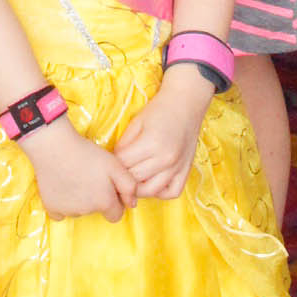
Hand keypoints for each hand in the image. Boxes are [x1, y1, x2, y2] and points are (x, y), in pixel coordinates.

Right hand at [23, 113, 136, 221]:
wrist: (53, 146)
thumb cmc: (86, 152)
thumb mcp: (114, 164)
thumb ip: (129, 185)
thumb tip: (132, 204)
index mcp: (104, 202)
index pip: (116, 215)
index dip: (114, 201)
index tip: (106, 186)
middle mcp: (86, 212)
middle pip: (96, 210)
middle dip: (96, 198)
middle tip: (89, 176)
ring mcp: (68, 211)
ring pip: (78, 210)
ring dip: (79, 199)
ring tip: (74, 176)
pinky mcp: (52, 208)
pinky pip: (60, 212)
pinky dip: (61, 202)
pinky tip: (61, 185)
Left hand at [114, 70, 210, 200]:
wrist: (186, 104)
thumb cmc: (159, 110)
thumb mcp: (136, 122)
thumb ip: (124, 143)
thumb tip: (115, 161)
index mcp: (151, 142)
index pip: (124, 163)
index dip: (114, 162)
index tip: (111, 160)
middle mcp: (166, 158)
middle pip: (135, 178)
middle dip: (123, 175)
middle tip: (119, 170)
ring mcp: (177, 167)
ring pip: (151, 190)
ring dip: (138, 188)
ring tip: (132, 179)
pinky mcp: (186, 171)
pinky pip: (171, 192)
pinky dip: (160, 192)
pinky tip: (152, 182)